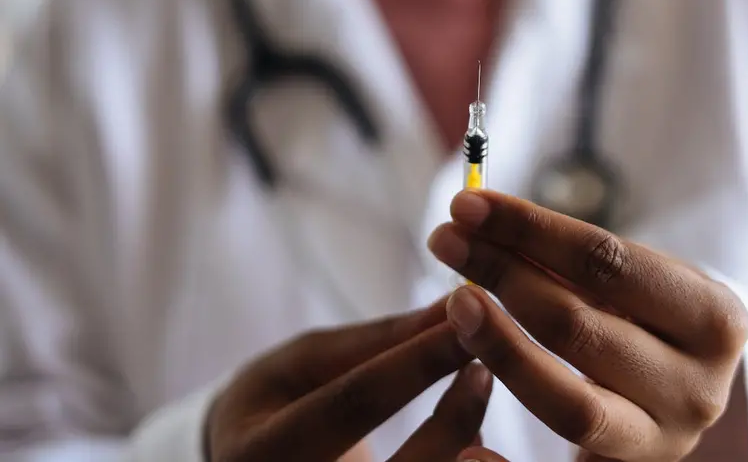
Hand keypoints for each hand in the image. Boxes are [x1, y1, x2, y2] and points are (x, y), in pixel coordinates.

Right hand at [206, 298, 492, 461]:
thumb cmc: (275, 402)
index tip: (465, 322)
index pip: (353, 404)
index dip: (416, 362)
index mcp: (260, 452)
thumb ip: (379, 340)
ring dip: (465, 451)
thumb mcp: (308, 362)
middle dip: (452, 421)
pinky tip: (468, 440)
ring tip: (478, 398)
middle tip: (483, 369)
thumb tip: (454, 304)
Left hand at [428, 191, 747, 460]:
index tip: (467, 204)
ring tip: (454, 303)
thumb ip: (579, 260)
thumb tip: (482, 221)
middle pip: (581, 328)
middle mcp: (699, 388)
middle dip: (503, 276)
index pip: (607, 262)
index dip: (529, 230)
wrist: (688, 392)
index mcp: (714, 319)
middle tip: (446, 241)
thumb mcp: (643, 282)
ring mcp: (666, 442)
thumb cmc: (652, 319)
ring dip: (500, 348)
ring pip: (571, 406)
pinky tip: (468, 449)